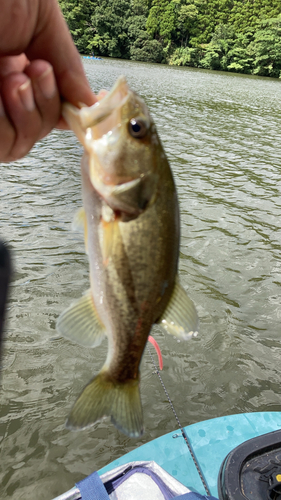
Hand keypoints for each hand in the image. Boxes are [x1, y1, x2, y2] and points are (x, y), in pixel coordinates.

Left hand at [0, 0, 96, 161]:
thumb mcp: (42, 21)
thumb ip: (68, 65)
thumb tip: (90, 104)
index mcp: (15, 68)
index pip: (47, 111)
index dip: (62, 112)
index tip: (80, 104)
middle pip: (33, 133)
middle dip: (45, 108)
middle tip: (36, 68)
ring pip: (14, 145)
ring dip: (27, 116)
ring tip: (13, 73)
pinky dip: (4, 123)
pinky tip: (0, 85)